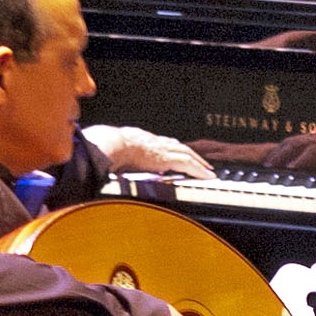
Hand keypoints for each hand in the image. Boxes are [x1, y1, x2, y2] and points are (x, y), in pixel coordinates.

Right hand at [85, 124, 217, 178]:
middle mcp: (156, 142)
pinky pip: (189, 164)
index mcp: (143, 139)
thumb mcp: (114, 150)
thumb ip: (117, 156)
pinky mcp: (167, 158)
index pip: (164, 143)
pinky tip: (208, 176)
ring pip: (188, 154)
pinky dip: (200, 170)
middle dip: (192, 154)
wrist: (111, 144)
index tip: (180, 153)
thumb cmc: (107, 147)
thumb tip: (110, 165)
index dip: (174, 149)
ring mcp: (162, 149)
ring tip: (208, 170)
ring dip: (199, 162)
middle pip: (180, 147)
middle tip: (202, 162)